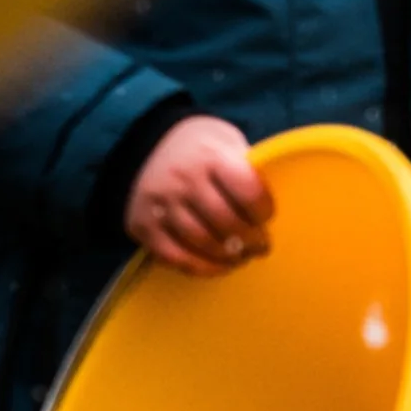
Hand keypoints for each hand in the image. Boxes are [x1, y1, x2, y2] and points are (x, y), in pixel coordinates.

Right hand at [123, 114, 273, 276]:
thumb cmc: (203, 150)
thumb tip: (268, 211)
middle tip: (261, 246)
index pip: (248, 192)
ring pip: (200, 241)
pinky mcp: (142, 224)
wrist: (149, 144)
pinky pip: (173, 256)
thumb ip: (247, 171)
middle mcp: (182, 179)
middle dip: (250, 240)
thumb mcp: (228, 144)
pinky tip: (218, 266)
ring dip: (228, 256)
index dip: (264, 212)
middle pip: (225, 221)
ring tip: (242, 256)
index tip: (267, 217)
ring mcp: (159, 203)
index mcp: (211, 157)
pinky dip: (200, 267)